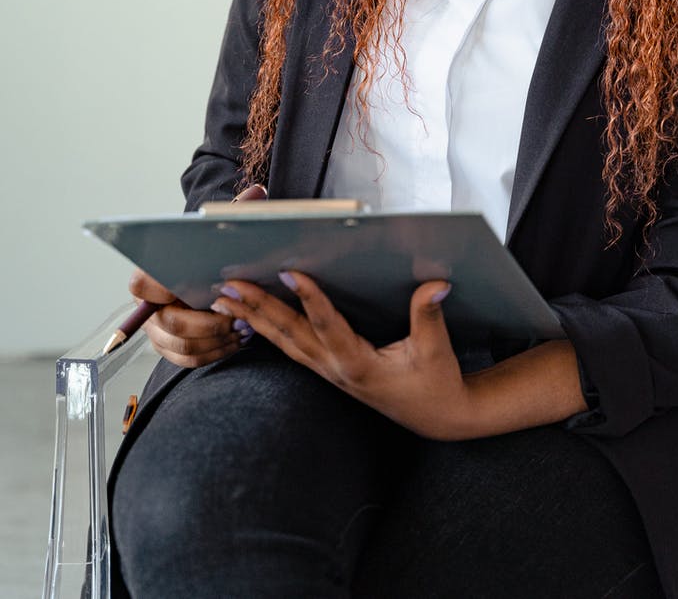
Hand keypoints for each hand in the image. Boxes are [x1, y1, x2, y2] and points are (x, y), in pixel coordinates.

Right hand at [128, 183, 267, 367]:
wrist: (201, 270)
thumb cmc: (208, 251)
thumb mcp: (219, 229)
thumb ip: (235, 211)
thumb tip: (258, 192)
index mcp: (150, 275)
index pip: (141, 284)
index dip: (161, 289)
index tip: (190, 288)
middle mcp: (149, 307)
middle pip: (171, 324)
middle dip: (207, 323)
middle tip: (238, 315)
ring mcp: (159, 332)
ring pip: (183, 347)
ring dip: (216, 340)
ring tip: (244, 326)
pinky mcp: (173, 349)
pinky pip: (190, 360)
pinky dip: (216, 352)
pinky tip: (238, 339)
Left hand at [210, 273, 477, 439]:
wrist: (438, 417)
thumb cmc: (436, 383)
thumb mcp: (436, 348)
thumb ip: (429, 314)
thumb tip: (436, 284)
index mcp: (360, 364)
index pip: (328, 326)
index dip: (309, 299)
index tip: (288, 273)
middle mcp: (337, 369)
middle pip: (291, 336)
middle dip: (259, 309)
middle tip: (230, 286)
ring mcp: (330, 373)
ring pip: (285, 344)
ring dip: (254, 320)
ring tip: (226, 299)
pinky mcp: (330, 371)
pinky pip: (292, 349)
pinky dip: (269, 333)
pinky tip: (250, 321)